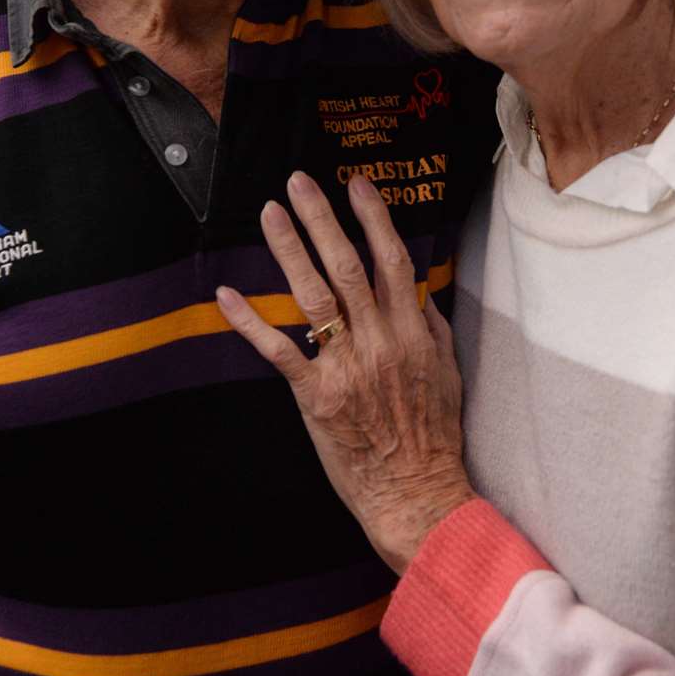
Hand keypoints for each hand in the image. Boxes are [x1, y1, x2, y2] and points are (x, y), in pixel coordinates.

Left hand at [217, 171, 474, 572]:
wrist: (416, 493)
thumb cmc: (434, 436)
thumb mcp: (447, 372)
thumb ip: (429, 326)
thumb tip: (416, 288)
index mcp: (412, 332)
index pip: (391, 261)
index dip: (374, 219)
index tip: (357, 185)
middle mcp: (379, 342)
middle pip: (347, 266)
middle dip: (322, 219)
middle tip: (300, 182)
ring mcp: (345, 368)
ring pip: (313, 296)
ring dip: (289, 250)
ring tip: (271, 214)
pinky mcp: (315, 396)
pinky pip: (278, 349)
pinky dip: (250, 320)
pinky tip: (227, 293)